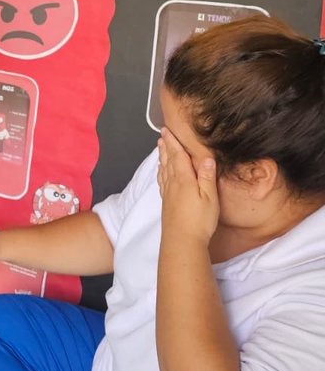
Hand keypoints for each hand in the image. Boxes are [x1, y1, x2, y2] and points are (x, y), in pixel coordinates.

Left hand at [157, 130, 218, 245]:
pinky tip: (162, 172)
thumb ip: (207, 176)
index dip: (173, 142)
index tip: (167, 130)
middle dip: (166, 146)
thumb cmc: (199, 220)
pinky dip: (162, 171)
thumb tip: (207, 157)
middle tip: (162, 135)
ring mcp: (167, 192)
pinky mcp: (166, 201)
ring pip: (163, 169)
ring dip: (162, 157)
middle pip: (168, 160)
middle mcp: (172, 183)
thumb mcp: (209, 197)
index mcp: (184, 179)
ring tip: (161, 148)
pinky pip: (162, 180)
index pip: (177, 155)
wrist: (182, 240)